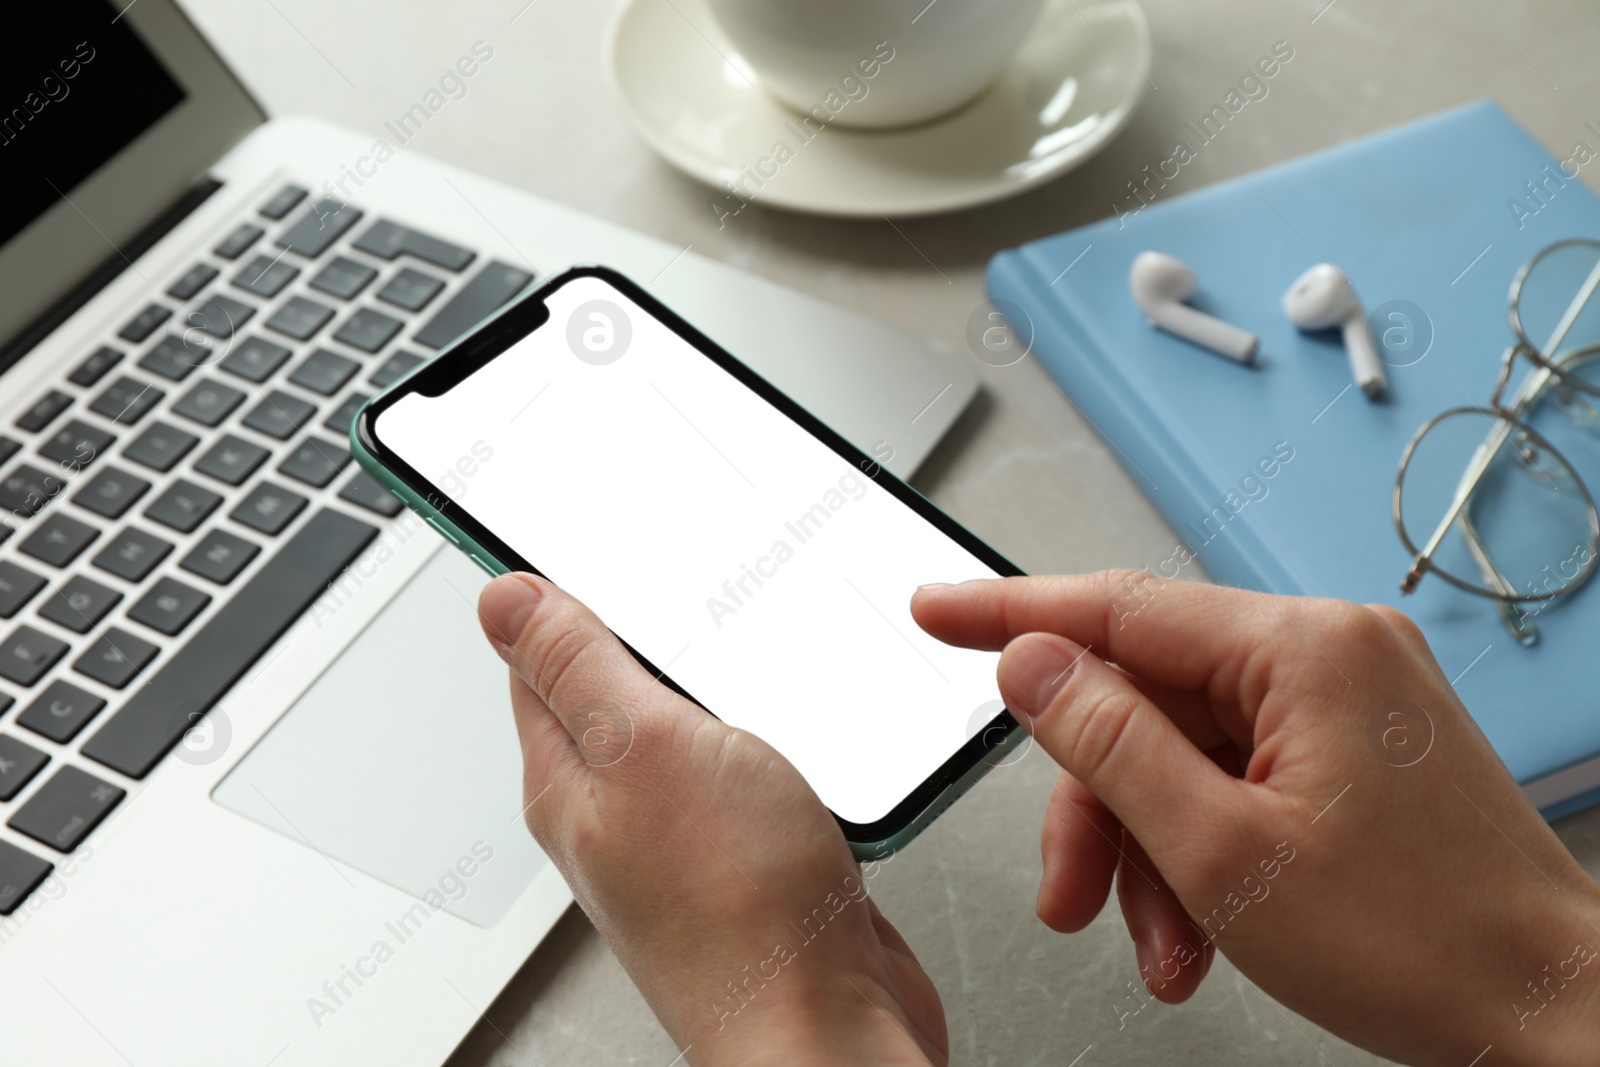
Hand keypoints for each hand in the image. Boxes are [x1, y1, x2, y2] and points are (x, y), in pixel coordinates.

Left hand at [479, 573, 947, 1066]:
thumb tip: (502, 597)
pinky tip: (784, 725)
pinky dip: (761, 739)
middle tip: (662, 582)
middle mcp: (619, 813)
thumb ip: (579, 666)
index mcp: (571, 780)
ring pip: (686, 733)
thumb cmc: (740, 908)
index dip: (555, 597)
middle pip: (611, 694)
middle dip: (639, 636)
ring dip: (709, 687)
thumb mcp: (646, 745)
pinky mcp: (752, 858)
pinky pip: (744, 775)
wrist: (827, 1027)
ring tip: (723, 640)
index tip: (576, 544)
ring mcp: (687, 839)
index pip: (537, 663)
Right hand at [912, 573, 1599, 1066]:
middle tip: (1071, 891)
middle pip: (1144, 699)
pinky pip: (1233, 773)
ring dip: (1148, 848)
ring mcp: (1344, 698)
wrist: (1551, 1012)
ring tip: (1158, 943)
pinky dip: (1200, 848)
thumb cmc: (1427, 944)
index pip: (1115, 605)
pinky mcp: (1351, 746)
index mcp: (1302, 649)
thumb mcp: (1222, 852)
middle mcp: (1328, 652)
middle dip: (1097, 804)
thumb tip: (1032, 664)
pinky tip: (1200, 929)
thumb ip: (1109, 742)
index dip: (1007, 612)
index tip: (936, 608)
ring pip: (1182, 748)